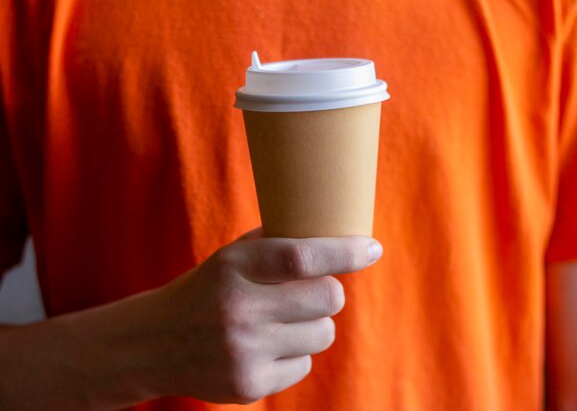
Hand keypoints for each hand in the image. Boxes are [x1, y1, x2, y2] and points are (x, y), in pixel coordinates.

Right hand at [145, 228, 382, 403]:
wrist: (155, 343)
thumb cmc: (209, 289)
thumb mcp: (232, 257)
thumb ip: (279, 245)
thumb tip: (340, 241)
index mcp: (234, 266)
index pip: (302, 257)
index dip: (344, 253)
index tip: (371, 249)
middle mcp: (238, 309)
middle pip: (327, 298)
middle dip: (329, 293)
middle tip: (312, 292)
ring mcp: (243, 352)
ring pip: (323, 334)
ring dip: (313, 325)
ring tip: (281, 321)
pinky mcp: (248, 385)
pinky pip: (304, 365)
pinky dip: (294, 354)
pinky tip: (265, 348)